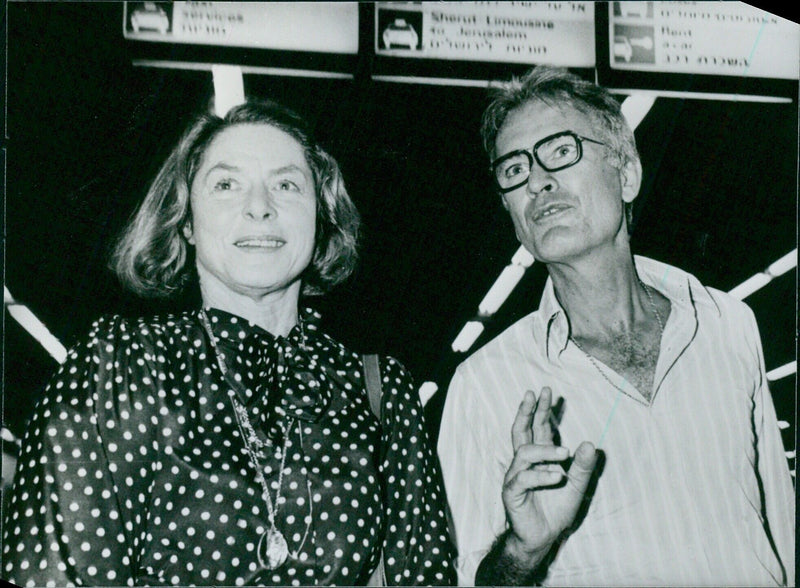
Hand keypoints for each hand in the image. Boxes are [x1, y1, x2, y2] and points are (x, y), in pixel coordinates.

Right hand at [502, 387, 597, 557]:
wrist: (543, 537)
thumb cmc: (556, 509)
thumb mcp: (577, 486)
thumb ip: (583, 467)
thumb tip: (591, 444)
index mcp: (539, 457)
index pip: (539, 428)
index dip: (542, 410)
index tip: (548, 392)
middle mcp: (524, 462)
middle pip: (521, 430)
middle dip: (527, 411)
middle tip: (533, 393)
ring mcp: (516, 476)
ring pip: (524, 452)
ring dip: (545, 450)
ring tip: (565, 453)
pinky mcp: (511, 492)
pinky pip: (523, 478)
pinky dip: (541, 476)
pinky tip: (557, 476)